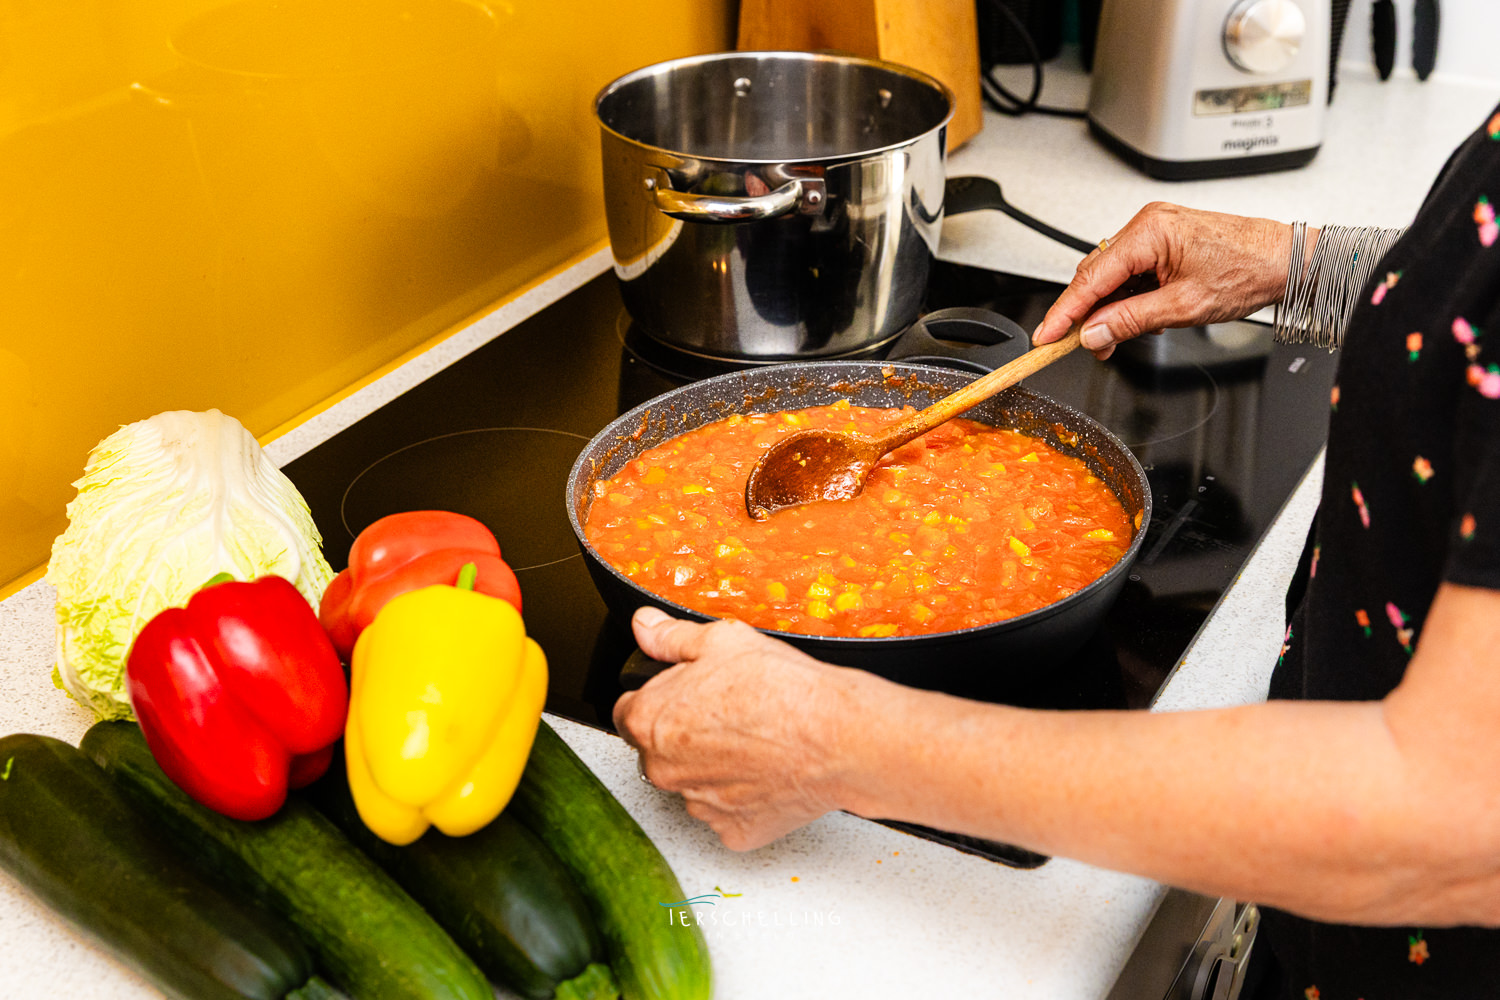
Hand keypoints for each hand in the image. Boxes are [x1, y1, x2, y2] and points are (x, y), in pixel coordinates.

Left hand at [612, 607, 862, 850]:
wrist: (837, 737)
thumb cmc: (783, 690)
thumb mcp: (721, 640)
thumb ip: (670, 637)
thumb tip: (645, 627)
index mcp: (649, 721)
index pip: (628, 712)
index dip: (658, 697)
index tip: (685, 694)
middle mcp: (664, 770)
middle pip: (658, 750)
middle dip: (683, 733)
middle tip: (726, 713)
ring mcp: (698, 805)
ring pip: (692, 782)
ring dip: (711, 766)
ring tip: (752, 740)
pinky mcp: (733, 831)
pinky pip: (727, 812)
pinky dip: (741, 795)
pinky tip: (765, 769)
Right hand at [1033, 203, 1291, 359]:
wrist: (1286, 261)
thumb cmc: (1248, 270)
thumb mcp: (1183, 307)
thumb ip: (1131, 321)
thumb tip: (1094, 333)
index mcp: (1149, 232)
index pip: (1091, 278)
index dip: (1065, 312)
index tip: (1047, 335)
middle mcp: (1149, 225)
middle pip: (1097, 275)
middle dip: (1091, 315)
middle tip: (1093, 347)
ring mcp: (1156, 231)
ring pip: (1113, 276)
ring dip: (1114, 308)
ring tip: (1128, 334)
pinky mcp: (1165, 241)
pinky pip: (1132, 271)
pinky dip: (1131, 297)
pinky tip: (1145, 315)